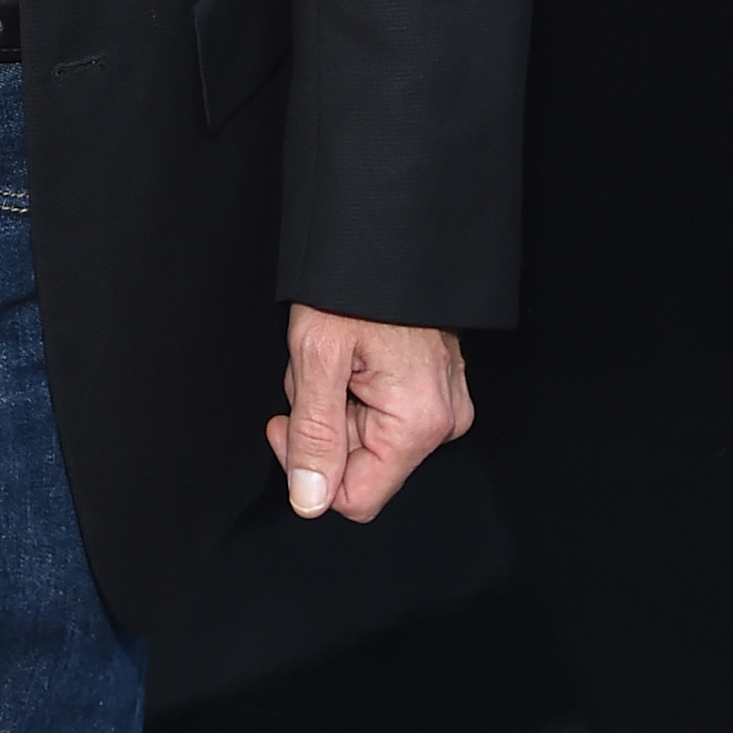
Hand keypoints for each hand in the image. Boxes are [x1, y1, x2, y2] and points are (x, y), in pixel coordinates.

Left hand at [266, 303, 471, 522]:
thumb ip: (313, 434)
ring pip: (367, 435)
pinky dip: (356, 386)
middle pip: (359, 463)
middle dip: (323, 421)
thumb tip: (309, 500)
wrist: (388, 232)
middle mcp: (442, 422)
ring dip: (336, 400)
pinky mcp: (437, 387)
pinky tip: (351, 351)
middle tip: (313, 368)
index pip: (356, 498)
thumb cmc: (353, 282)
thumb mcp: (316, 355)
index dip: (310, 468)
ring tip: (334, 351)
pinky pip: (384, 410)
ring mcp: (444, 404)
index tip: (288, 421)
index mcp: (418, 422)